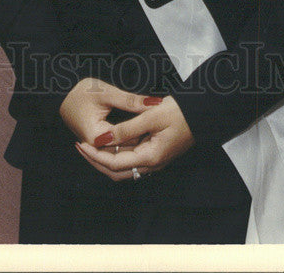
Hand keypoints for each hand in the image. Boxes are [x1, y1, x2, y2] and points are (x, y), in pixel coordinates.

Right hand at [59, 77, 159, 147]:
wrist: (60, 93)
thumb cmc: (79, 91)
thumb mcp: (107, 92)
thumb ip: (131, 100)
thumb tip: (154, 102)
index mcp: (97, 137)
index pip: (127, 142)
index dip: (145, 134)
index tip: (160, 125)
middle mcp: (95, 147)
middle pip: (124, 152)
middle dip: (141, 143)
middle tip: (159, 130)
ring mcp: (95, 147)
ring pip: (120, 152)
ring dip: (135, 145)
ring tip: (152, 132)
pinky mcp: (97, 143)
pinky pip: (114, 148)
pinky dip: (127, 142)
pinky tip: (140, 134)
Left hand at [75, 95, 194, 181]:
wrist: (202, 111)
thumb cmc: (179, 112)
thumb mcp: (150, 116)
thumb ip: (125, 129)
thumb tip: (102, 140)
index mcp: (150, 157)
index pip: (114, 163)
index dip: (95, 155)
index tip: (81, 144)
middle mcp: (152, 164)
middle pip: (116, 171)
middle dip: (96, 161)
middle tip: (81, 147)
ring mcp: (155, 160)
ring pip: (124, 167)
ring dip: (106, 159)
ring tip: (91, 145)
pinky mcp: (157, 153)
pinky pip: (132, 159)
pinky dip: (118, 153)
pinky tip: (110, 142)